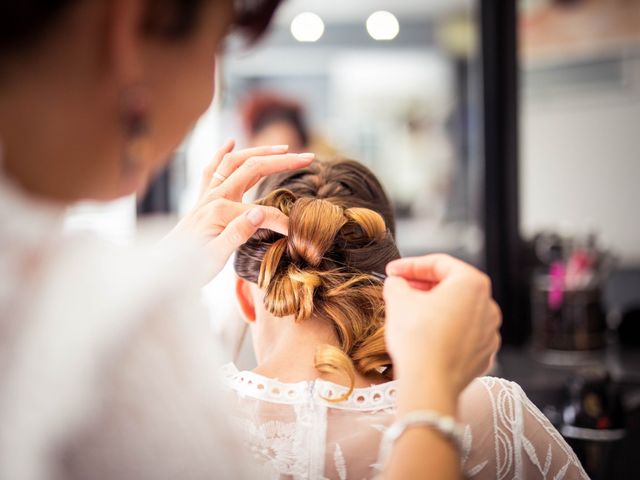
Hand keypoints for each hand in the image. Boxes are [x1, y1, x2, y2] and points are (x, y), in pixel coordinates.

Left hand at [169, 139, 313, 279]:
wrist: (162, 268)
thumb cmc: (188, 267)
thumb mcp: (214, 257)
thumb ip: (237, 233)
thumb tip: (260, 212)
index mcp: (221, 211)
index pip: (262, 211)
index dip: (282, 220)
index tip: (296, 232)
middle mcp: (214, 196)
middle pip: (253, 168)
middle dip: (283, 160)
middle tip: (308, 157)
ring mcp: (208, 194)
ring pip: (236, 161)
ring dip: (261, 151)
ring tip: (284, 148)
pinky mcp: (203, 198)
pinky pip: (213, 168)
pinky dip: (223, 153)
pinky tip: (231, 141)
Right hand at [383, 254, 501, 397]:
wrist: (430, 383)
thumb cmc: (419, 339)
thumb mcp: (398, 300)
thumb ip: (397, 283)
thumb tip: (396, 283)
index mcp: (472, 283)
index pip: (439, 263)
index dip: (410, 265)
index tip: (393, 271)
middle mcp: (487, 305)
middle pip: (451, 286)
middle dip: (423, 286)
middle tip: (400, 289)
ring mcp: (489, 332)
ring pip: (458, 311)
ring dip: (434, 308)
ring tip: (410, 313)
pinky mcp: (483, 354)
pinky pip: (462, 334)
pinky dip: (444, 330)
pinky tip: (424, 336)